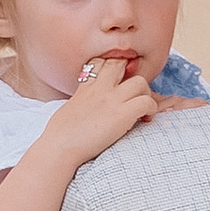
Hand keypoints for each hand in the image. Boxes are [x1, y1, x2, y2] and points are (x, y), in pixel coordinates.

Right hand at [46, 52, 173, 168]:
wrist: (58, 149)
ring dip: (146, 94)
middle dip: (132, 75)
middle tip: (134, 94)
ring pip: (141, 82)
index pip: (101, 62)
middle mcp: (99, 88)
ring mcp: (111, 100)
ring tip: (142, 108)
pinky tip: (146, 118)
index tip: (117, 81)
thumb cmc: (58, 136)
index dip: (113, 67)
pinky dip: (151, 109)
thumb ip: (80, 101)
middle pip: (122, 65)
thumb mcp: (67, 109)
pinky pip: (147, 102)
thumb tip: (85, 107)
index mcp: (85, 87)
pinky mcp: (122, 114)